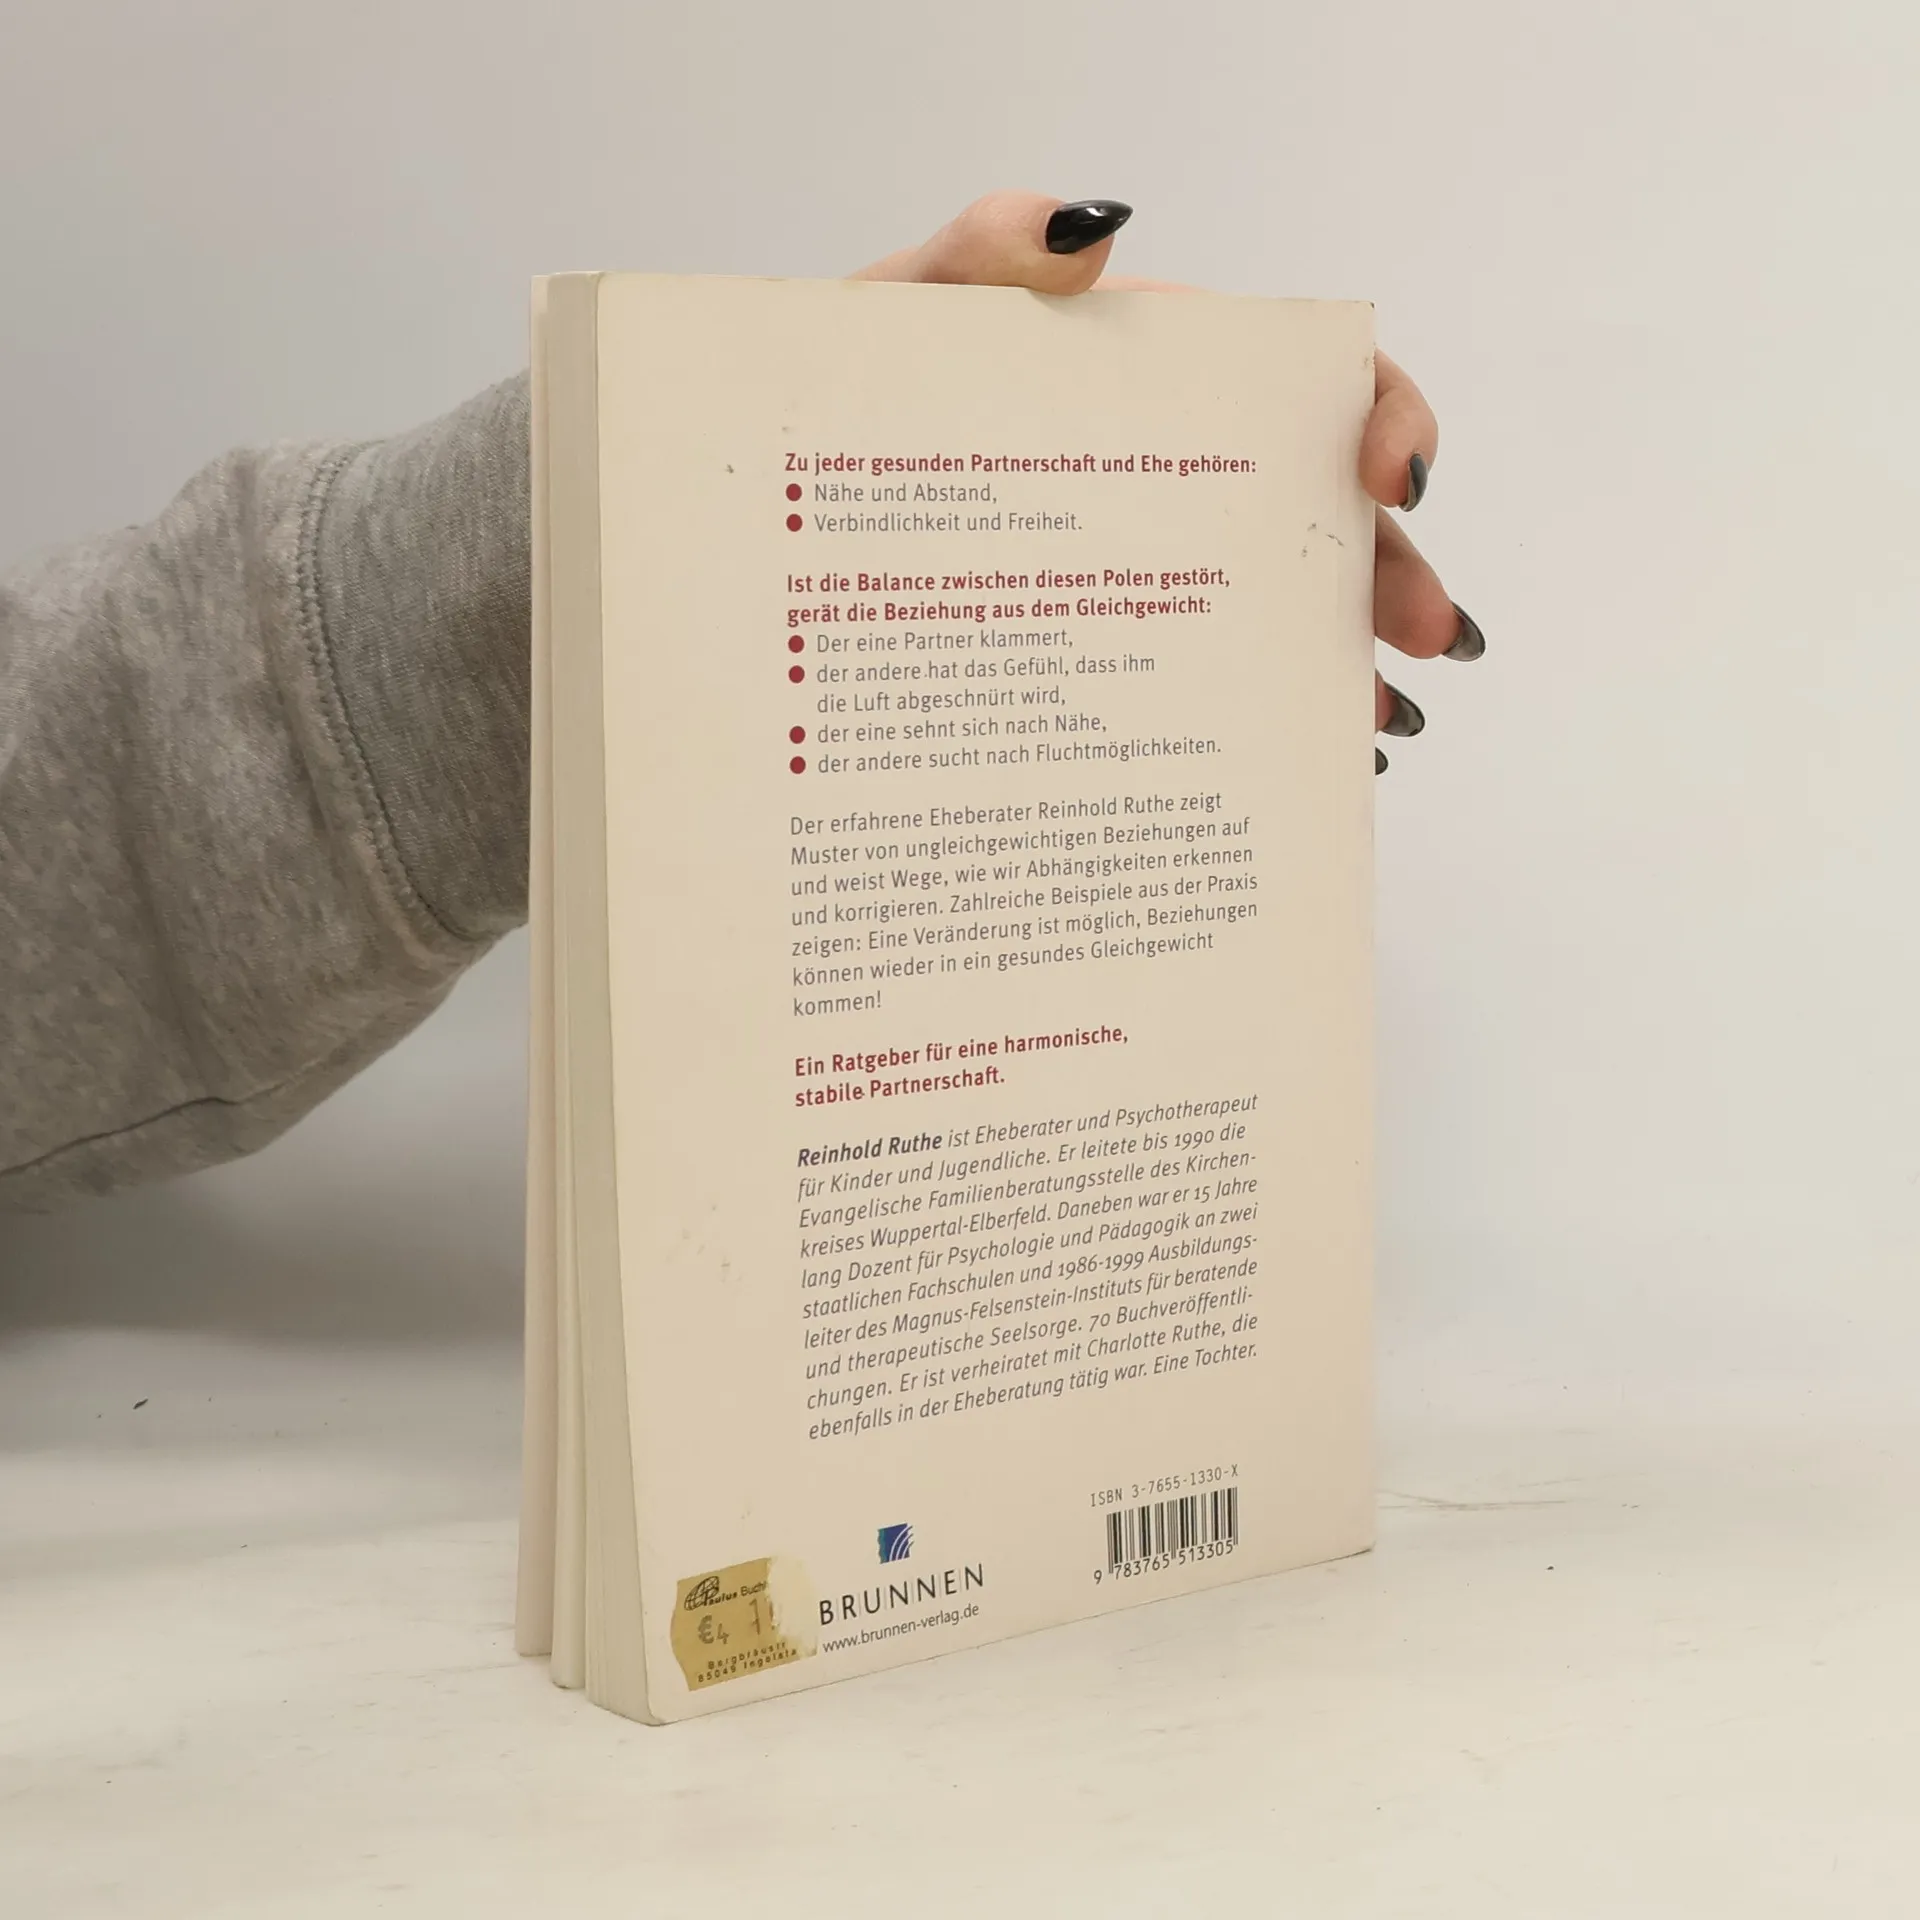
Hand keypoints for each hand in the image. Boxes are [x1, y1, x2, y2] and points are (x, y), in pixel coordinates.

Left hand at [853, 192, 1481, 771]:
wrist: (785, 508)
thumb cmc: (844, 402)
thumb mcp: (896, 320)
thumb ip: (981, 260)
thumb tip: (1090, 231)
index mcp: (1152, 380)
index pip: (1305, 380)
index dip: (1379, 415)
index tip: (1395, 479)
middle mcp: (1171, 473)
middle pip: (1315, 512)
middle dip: (1388, 570)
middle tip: (1428, 635)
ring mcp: (1147, 565)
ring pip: (1275, 607)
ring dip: (1344, 656)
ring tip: (1381, 718)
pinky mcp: (1108, 650)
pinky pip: (1205, 681)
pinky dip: (1262, 716)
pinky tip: (1292, 753)